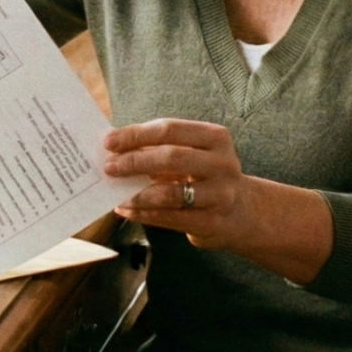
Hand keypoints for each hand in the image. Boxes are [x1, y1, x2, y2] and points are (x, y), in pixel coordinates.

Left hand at [103, 118, 252, 246]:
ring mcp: (221, 194)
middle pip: (171, 157)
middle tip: (109, 167)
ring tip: (116, 193)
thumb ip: (161, 148)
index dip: (136, 134)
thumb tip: (115, 147)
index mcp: (215, 137)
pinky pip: (170, 218)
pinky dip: (143, 214)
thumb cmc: (205, 177)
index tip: (109, 141)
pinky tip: (127, 210)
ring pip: (170, 193)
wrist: (242, 212)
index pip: (170, 129)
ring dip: (137, 193)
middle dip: (135, 161)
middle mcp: (222, 163)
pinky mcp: (213, 222)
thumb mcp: (194, 155)